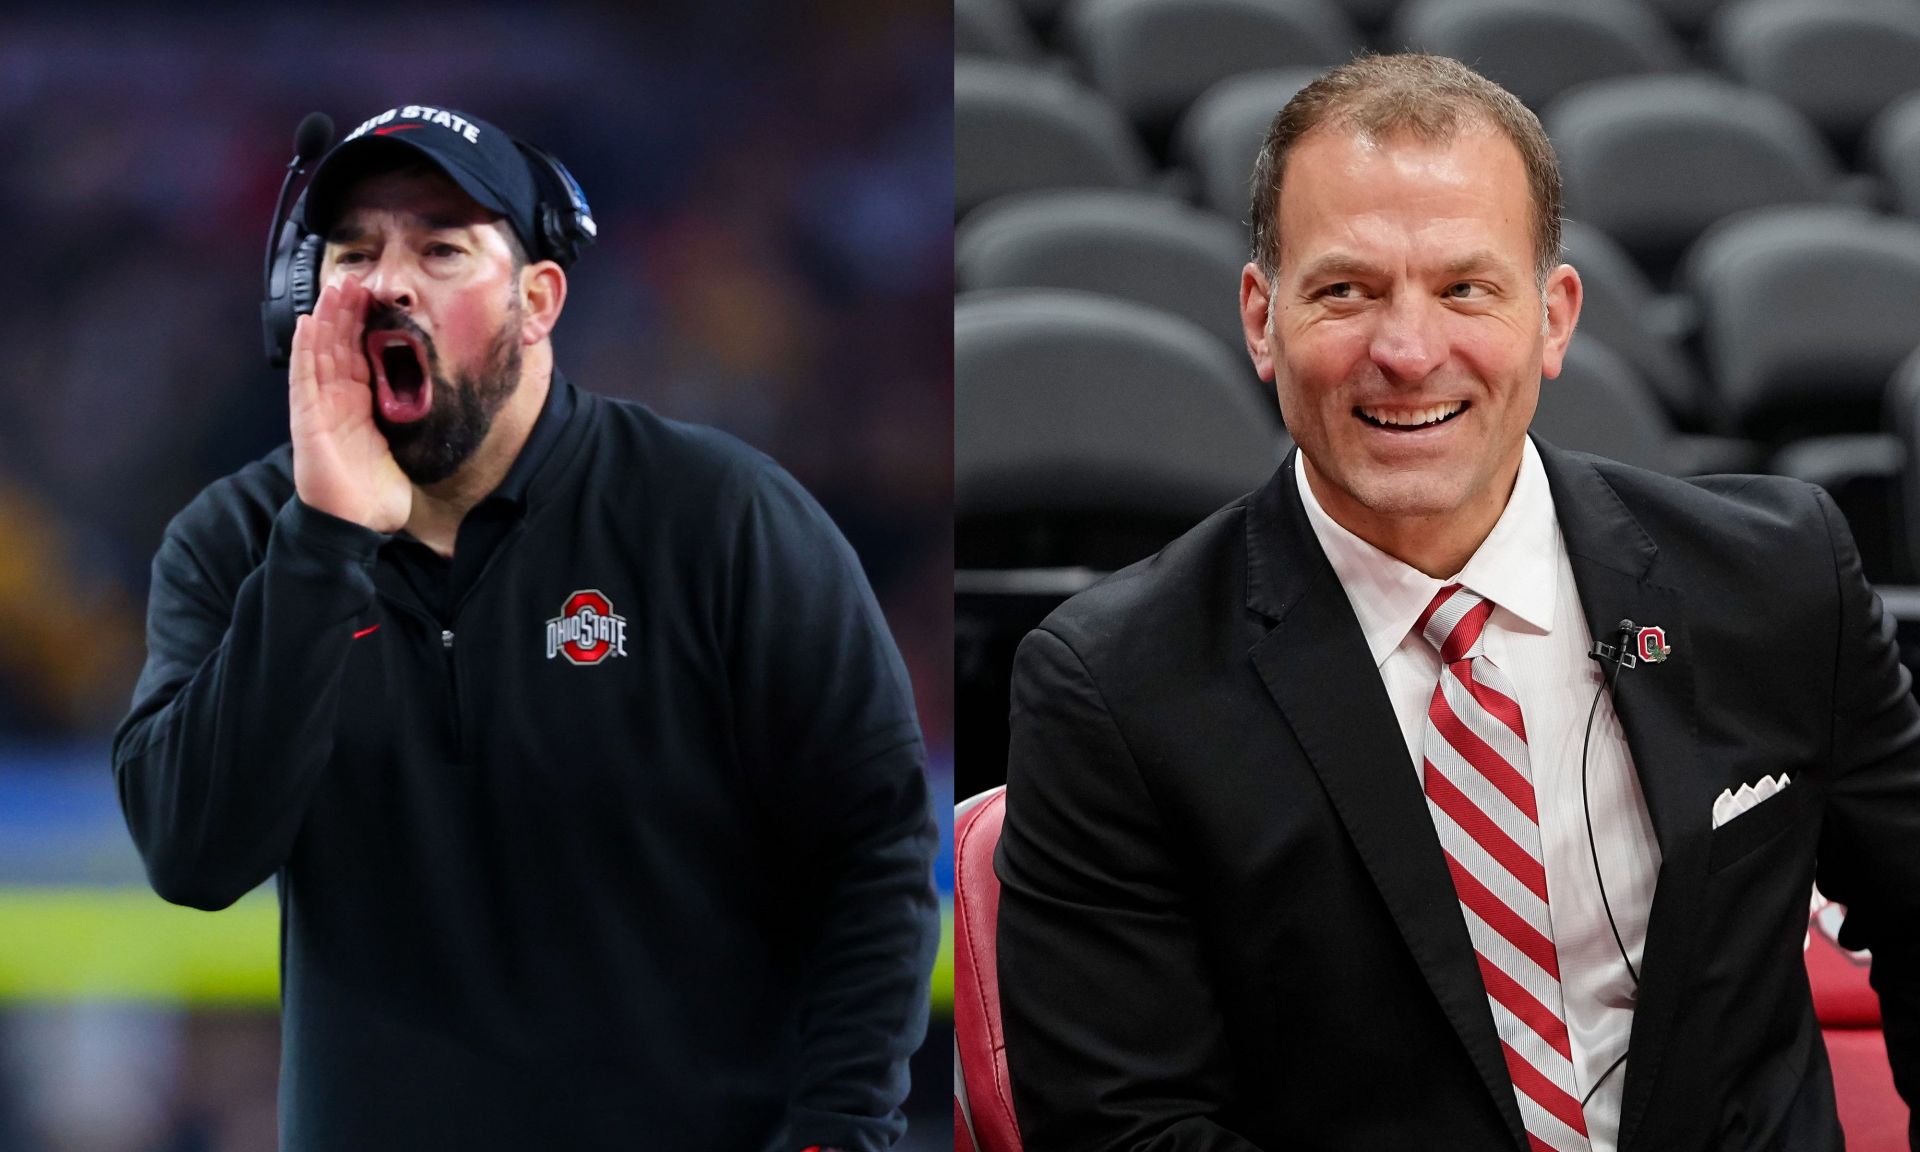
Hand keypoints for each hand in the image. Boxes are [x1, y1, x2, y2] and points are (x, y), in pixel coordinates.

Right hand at [288, 280, 410, 532]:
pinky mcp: (307, 419)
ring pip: (320, 352)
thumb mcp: (401, 445)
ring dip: (327, 319)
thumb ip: (409, 419)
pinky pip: (304, 377)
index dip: (364, 325)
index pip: (359, 355)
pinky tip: (311, 323)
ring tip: (334, 287)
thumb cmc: (376, 491)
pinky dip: (306, 349)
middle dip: (344, 312)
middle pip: (337, 346)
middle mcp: (336, 401)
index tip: (374, 296)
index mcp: (359, 405)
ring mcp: (319, 407)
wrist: (356, 523)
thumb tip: (440, 401)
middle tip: (354, 277)